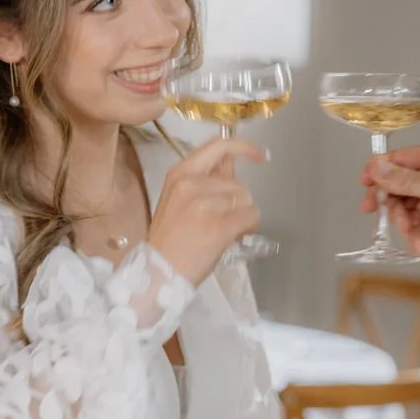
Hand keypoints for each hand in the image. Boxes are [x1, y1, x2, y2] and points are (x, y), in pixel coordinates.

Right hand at [147, 138, 264, 286]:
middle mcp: (191, 184)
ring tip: (221, 231)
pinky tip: (231, 237)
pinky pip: (251, 217)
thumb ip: (207, 180)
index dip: (244, 147)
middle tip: (220, 221)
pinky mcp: (219, 224)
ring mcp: (205, 204)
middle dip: (238, 203)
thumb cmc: (170, 240)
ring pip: (247, 200)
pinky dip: (248, 228)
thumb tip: (232, 164)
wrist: (159, 272)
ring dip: (242, 217)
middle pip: (238, 183)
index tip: (260, 154)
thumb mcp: (179, 199)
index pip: (218, 146)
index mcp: (180, 174)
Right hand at [359, 140, 419, 277]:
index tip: (366, 181)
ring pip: (386, 192)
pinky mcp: (409, 210)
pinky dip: (396, 218)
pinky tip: (410, 226)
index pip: (400, 155)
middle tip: (370, 205)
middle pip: (389, 173)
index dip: (381, 167)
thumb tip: (374, 167)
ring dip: (392, 208)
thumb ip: (406, 179)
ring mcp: (417, 191)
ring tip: (405, 222)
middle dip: (383, 191)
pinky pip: (390, 209)